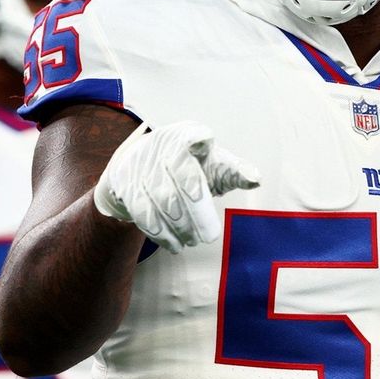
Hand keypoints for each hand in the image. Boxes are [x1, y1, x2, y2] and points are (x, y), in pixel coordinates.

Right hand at [93, 121, 259, 252]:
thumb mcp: (211, 163)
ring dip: (178, 226)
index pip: (193, 141)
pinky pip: (142, 211)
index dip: (200, 156)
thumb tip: (256, 179)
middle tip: (209, 237)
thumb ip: (234, 171)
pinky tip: (173, 244)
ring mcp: (139, 163)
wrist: (139, 166)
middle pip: (180, 179)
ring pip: (161, 199)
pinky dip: (159, 232)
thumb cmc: (187, 166)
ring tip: (192, 242)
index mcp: (185, 134)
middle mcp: (159, 143)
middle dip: (195, 212)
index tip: (204, 186)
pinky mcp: (123, 182)